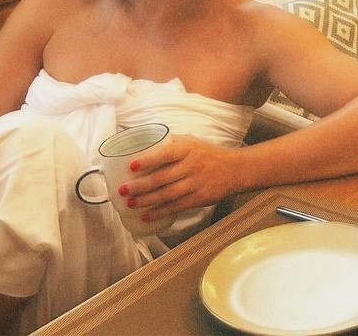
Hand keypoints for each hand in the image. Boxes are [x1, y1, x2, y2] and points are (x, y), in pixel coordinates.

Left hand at [119, 134, 233, 224]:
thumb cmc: (207, 153)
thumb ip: (170, 142)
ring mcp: (194, 184)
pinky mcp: (198, 199)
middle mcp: (190, 166)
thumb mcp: (190, 141)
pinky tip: (146, 216)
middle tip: (123, 190)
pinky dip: (160, 212)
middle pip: (162, 178)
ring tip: (130, 204)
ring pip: (167, 194)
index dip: (148, 160)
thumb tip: (145, 143)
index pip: (165, 154)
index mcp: (186, 149)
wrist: (234, 169)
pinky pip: (176, 207)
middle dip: (140, 185)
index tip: (131, 166)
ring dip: (146, 201)